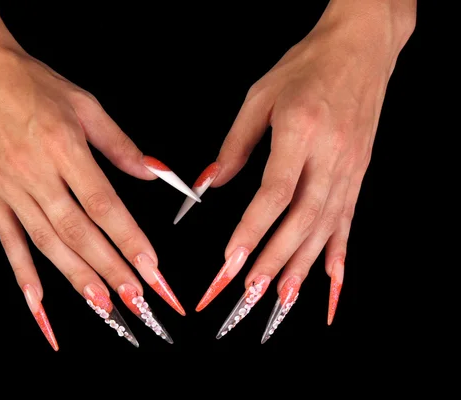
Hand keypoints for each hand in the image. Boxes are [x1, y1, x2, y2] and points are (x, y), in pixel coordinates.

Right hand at [0, 0, 194, 349]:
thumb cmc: (30, 82)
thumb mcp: (83, 103)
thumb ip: (119, 144)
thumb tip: (151, 175)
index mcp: (63, 146)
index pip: (103, 204)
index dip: (128, 238)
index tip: (151, 266)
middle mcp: (34, 171)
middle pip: (78, 231)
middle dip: (110, 268)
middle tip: (135, 299)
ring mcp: (8, 187)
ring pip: (47, 242)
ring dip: (76, 276)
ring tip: (102, 305)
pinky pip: (8, 239)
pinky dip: (23, 273)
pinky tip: (39, 301)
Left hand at [175, 0, 415, 339]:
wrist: (361, 48)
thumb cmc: (307, 66)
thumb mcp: (260, 95)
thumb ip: (235, 144)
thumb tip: (210, 184)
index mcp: (301, 130)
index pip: (275, 192)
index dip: (252, 230)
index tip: (230, 260)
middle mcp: (330, 154)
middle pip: (301, 219)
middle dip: (274, 260)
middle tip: (249, 293)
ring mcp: (350, 168)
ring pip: (325, 227)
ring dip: (301, 267)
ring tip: (281, 300)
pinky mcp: (358, 174)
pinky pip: (348, 221)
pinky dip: (338, 256)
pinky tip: (331, 283)